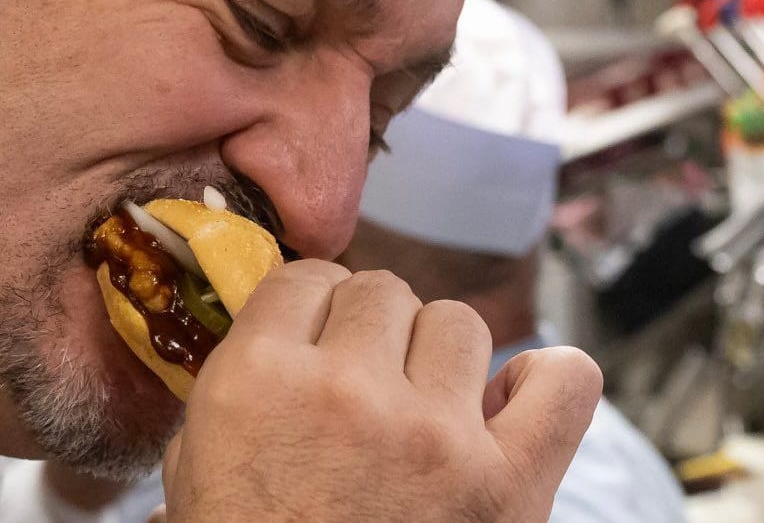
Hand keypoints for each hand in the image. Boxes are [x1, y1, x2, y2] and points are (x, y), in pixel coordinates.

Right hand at [159, 260, 601, 521]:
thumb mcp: (198, 475)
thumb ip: (234, 390)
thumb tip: (281, 333)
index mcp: (259, 383)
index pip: (305, 277)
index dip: (311, 309)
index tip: (317, 337)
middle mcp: (346, 394)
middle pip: (381, 291)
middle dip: (370, 332)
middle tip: (363, 384)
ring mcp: (434, 436)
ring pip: (457, 321)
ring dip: (438, 357)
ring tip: (423, 408)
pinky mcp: (510, 485)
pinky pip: (565, 382)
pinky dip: (547, 383)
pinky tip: (508, 404)